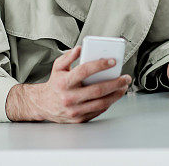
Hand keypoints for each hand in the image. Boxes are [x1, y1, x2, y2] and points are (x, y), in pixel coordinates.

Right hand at [7, 46, 130, 122]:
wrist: (43, 104)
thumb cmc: (55, 84)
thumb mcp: (57, 67)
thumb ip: (68, 56)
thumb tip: (79, 49)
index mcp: (64, 82)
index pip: (84, 71)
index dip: (100, 65)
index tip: (112, 61)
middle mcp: (69, 97)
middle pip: (97, 90)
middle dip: (115, 83)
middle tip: (125, 77)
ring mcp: (74, 110)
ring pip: (101, 102)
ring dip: (116, 94)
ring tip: (123, 87)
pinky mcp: (79, 119)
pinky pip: (98, 110)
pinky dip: (108, 102)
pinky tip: (113, 95)